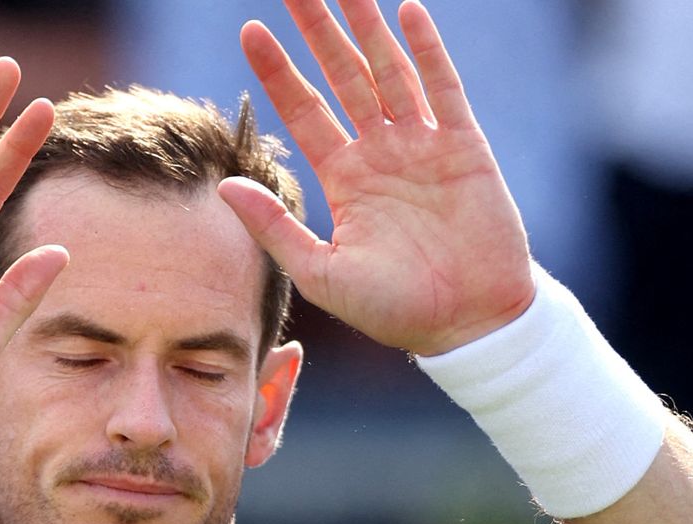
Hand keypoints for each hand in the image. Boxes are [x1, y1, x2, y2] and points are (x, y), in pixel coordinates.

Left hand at [217, 0, 532, 355]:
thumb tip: (223, 187)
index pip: (304, 112)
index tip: (250, 32)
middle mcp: (381, 153)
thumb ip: (274, 227)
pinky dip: (427, 50)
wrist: (468, 325)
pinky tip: (408, 12)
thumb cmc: (395, 310)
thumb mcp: (321, 273)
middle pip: (342, 77)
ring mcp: (423, 146)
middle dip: (318, 31)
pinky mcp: (465, 148)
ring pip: (389, 70)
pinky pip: (443, 88)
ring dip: (367, 27)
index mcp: (345, 179)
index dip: (279, 72)